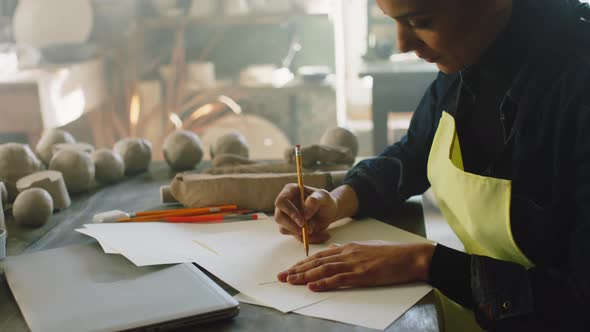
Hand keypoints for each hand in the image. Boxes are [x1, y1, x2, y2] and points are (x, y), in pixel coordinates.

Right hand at [274, 184, 339, 243]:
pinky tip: (320, 235)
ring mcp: (286, 216)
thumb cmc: (325, 201)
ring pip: (284, 229)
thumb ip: (316, 201)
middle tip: (309, 230)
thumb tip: (305, 214)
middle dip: (293, 226)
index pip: (281, 201)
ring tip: (317, 229)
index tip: (302, 222)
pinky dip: (308, 239)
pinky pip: (295, 236)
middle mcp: (285, 204)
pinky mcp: (290, 227)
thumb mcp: (325, 197)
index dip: (290, 212)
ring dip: (301, 233)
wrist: (329, 212)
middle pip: (279, 217)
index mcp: (290, 191)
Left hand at [277, 241, 435, 291]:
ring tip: (290, 281)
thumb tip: (335, 252)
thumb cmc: (392, 253)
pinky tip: (312, 286)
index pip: (320, 255)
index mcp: (348, 247)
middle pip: (316, 262)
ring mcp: (354, 264)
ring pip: (323, 270)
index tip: (291, 268)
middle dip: (297, 269)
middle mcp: (347, 253)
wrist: (410, 256)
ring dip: (304, 276)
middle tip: (281, 276)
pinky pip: (338, 279)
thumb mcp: (367, 248)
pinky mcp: (362, 275)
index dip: (303, 262)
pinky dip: (323, 283)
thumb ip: (350, 251)